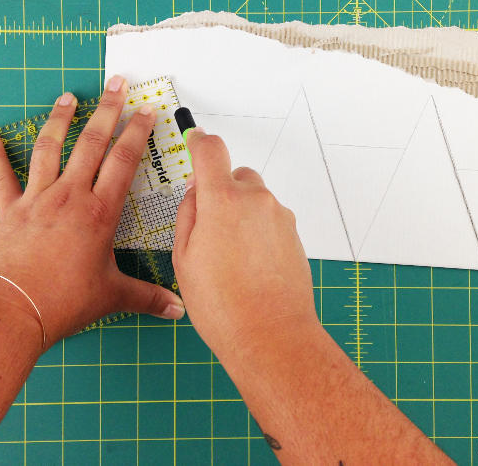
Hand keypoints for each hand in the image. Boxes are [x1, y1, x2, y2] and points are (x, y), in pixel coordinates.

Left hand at [0, 76, 185, 347]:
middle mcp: (70, 196)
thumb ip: (148, 297)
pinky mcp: (10, 210)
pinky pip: (2, 177)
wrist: (14, 310)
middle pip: (91, 143)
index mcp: (100, 212)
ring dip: (60, 120)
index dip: (136, 132)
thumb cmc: (65, 302)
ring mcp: (37, 199)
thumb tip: (178, 309)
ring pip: (50, 148)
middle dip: (106, 110)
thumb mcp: (113, 296)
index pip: (123, 161)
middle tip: (115, 84)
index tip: (145, 110)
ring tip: (67, 97)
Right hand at [172, 129, 318, 362]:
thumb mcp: (184, 258)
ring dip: (240, 213)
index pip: (211, 151)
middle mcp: (256, 200)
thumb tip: (196, 191)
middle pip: (235, 176)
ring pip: (254, 199)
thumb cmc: (223, 305)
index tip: (194, 140)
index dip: (199, 143)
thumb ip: (188, 215)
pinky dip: (256, 231)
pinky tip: (247, 265)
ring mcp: (279, 217)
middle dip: (219, 192)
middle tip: (205, 228)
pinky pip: (269, 219)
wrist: (271, 337)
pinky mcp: (293, 234)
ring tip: (228, 256)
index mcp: (223, 200)